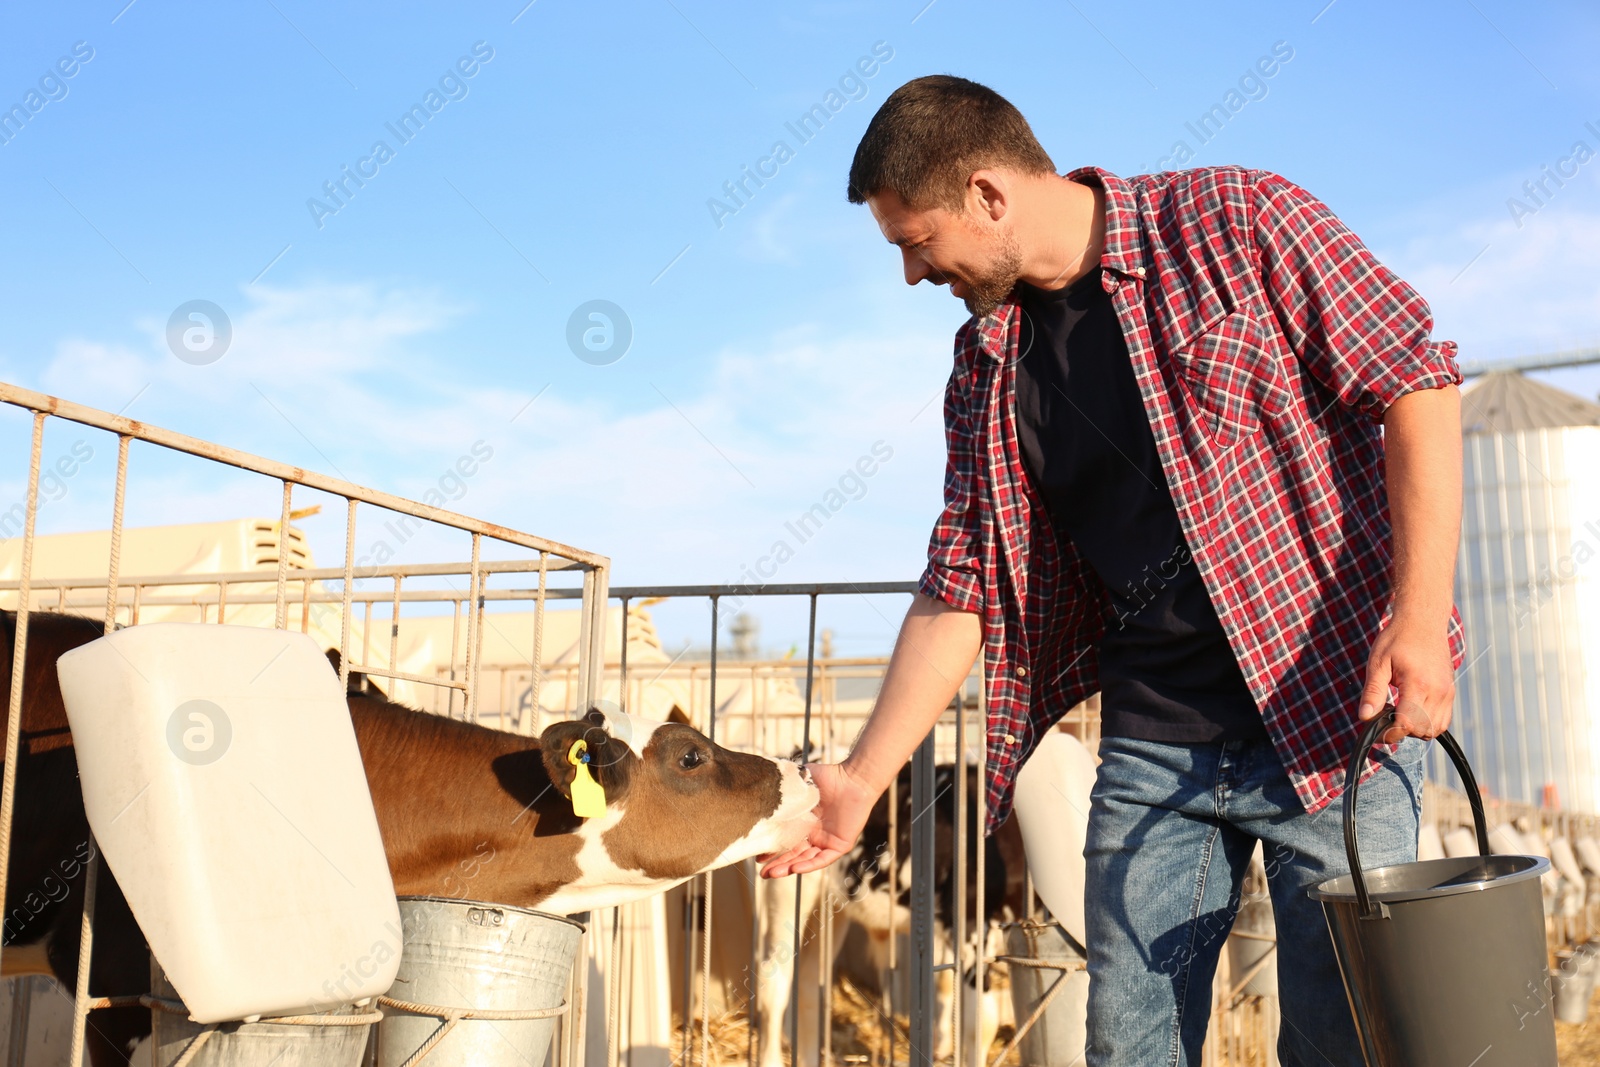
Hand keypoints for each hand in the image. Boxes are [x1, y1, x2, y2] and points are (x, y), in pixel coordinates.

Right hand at [758, 762, 878, 878]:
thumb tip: (761, 786)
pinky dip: (808, 865)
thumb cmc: (829, 776)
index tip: (756, 854)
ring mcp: (826, 841)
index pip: (785, 840)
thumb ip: (784, 787)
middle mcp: (814, 834)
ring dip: (788, 867)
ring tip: (771, 873)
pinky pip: (822, 859)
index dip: (772, 849)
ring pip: (805, 860)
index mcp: (804, 822)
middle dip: (777, 864)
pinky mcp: (839, 845)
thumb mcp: (801, 781)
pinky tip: (794, 869)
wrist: (853, 778)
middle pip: (793, 854)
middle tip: (761, 872)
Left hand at [1358, 616, 1454, 743]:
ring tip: (1398, 712)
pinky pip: (1443, 720)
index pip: (1408, 723)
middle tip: (1385, 717)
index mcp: (1418, 683)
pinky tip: (1411, 710)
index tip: (1377, 731)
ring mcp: (1447, 692)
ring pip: (1435, 729)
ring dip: (1416, 729)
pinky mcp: (1450, 692)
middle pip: (1422, 730)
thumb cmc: (1398, 639)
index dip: (1391, 733)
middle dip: (1401, 731)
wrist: (1423, 622)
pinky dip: (1427, 723)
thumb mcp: (1378, 663)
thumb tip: (1364, 717)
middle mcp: (1438, 691)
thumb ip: (1373, 692)